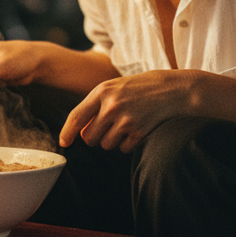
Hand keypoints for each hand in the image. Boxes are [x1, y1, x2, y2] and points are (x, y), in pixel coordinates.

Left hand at [61, 70, 187, 152]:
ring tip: (125, 124)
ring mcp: (125, 120)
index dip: (66, 133)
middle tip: (106, 128)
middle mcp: (111, 106)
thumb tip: (81, 133)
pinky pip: (123, 149)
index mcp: (101, 91)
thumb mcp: (114, 87)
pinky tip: (136, 128)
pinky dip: (128, 144)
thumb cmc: (139, 88)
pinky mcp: (138, 132)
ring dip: (113, 140)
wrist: (171, 89)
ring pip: (106, 145)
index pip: (76, 117)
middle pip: (89, 137)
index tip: (63, 143)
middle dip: (94, 137)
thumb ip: (96, 105)